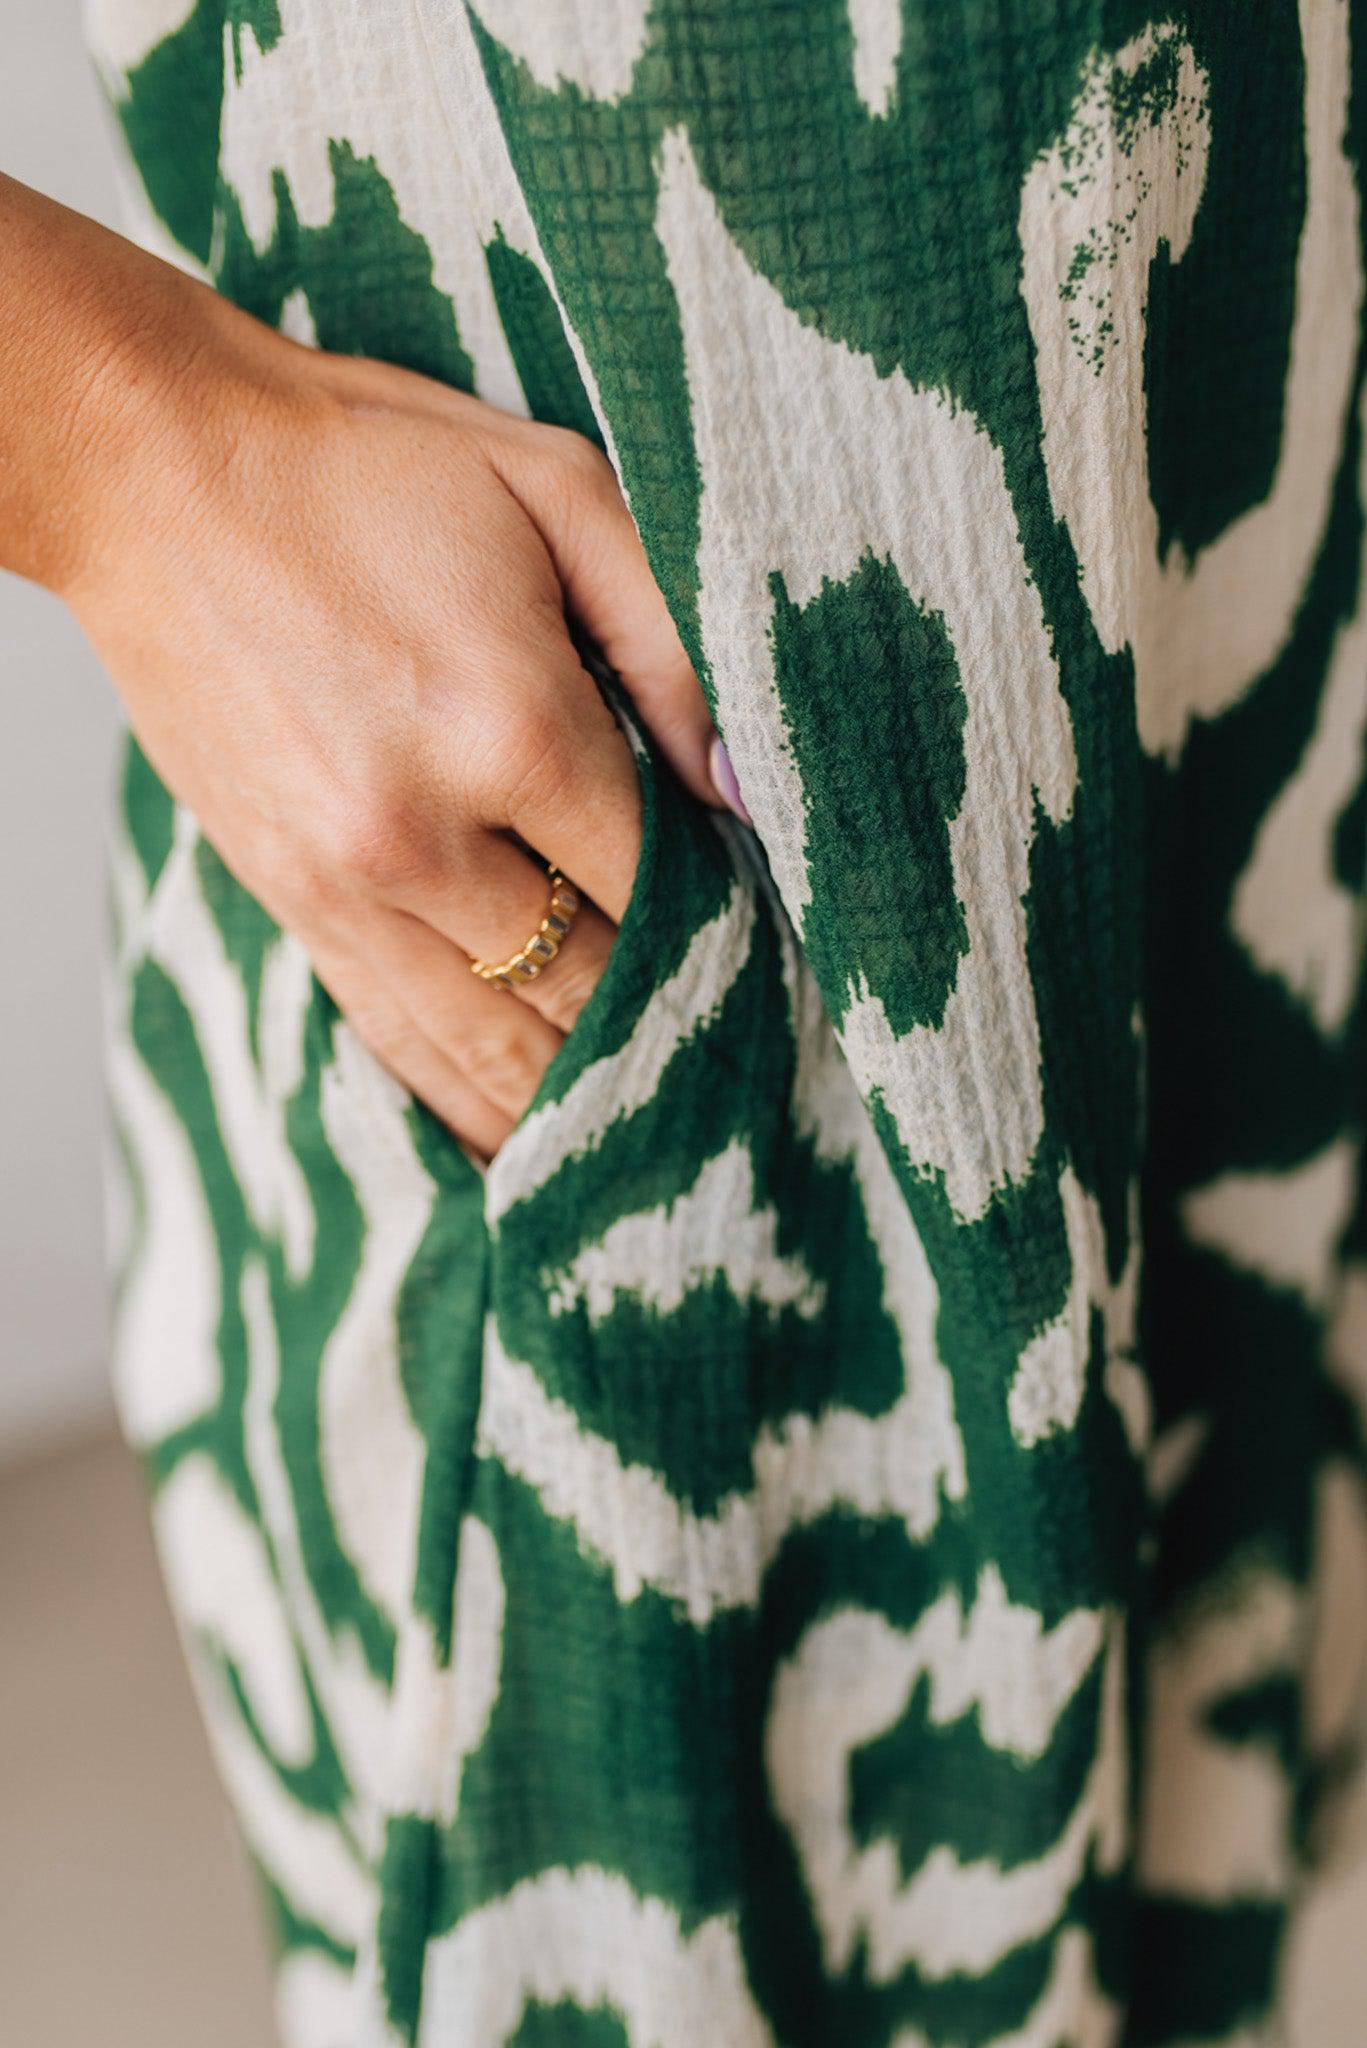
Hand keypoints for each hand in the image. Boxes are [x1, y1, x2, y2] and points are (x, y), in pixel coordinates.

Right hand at [62, 301, 722, 1158]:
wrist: (153, 470)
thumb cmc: (364, 463)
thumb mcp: (554, 488)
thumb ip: (668, 637)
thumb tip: (746, 786)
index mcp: (512, 727)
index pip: (661, 883)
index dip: (733, 925)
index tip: (781, 955)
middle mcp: (425, 832)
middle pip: (589, 980)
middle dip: (671, 1020)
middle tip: (745, 1058)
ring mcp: (341, 882)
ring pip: (491, 1039)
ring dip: (575, 1091)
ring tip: (654, 1143)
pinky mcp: (286, 899)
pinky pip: (392, 1034)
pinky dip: (464, 1094)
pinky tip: (520, 1140)